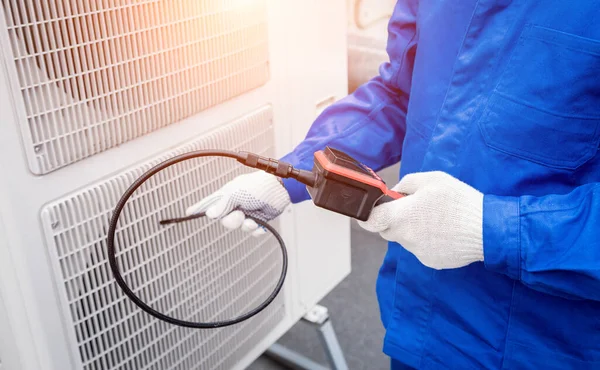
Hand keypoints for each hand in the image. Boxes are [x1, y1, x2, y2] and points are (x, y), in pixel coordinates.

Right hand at [185, 171, 290, 235]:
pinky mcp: (259, 219)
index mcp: (228, 195)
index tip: (188, 212)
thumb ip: (222, 204)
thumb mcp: (237, 193)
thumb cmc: (259, 185)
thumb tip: (209, 214)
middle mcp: (236, 204)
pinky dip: (257, 230)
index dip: (199, 207)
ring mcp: (248, 212)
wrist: (281, 190)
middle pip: (225, 220)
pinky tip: (261, 224)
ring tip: (253, 219)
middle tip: (240, 215)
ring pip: (239, 227)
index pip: (210, 202)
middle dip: (232, 221)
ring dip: (246, 226)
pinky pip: (253, 231)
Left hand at [358, 171, 483, 268]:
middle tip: (414, 209)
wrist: (487, 229)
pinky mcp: (430, 261)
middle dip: (394, 220)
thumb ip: (406, 183)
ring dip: (413, 230)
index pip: (370, 221)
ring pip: (406, 239)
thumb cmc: (459, 201)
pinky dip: (428, 241)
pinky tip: (445, 232)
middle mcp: (406, 237)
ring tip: (437, 219)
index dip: (368, 216)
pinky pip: (421, 249)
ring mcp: (418, 252)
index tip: (371, 212)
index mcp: (402, 216)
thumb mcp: (432, 179)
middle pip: (387, 230)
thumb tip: (395, 192)